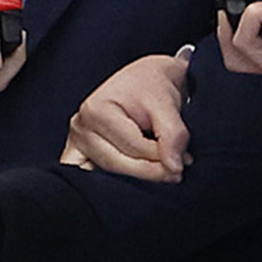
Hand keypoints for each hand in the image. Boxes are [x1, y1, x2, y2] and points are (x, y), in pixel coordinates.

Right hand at [62, 51, 191, 179]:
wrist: (145, 80)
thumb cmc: (152, 87)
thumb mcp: (166, 104)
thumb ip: (173, 135)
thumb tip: (174, 168)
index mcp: (95, 109)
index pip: (132, 147)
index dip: (160, 156)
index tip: (185, 160)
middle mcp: (80, 126)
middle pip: (117, 163)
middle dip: (150, 170)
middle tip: (176, 172)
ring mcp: (76, 142)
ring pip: (108, 173)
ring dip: (137, 176)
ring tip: (162, 169)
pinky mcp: (78, 153)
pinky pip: (91, 176)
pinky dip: (112, 180)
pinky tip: (134, 177)